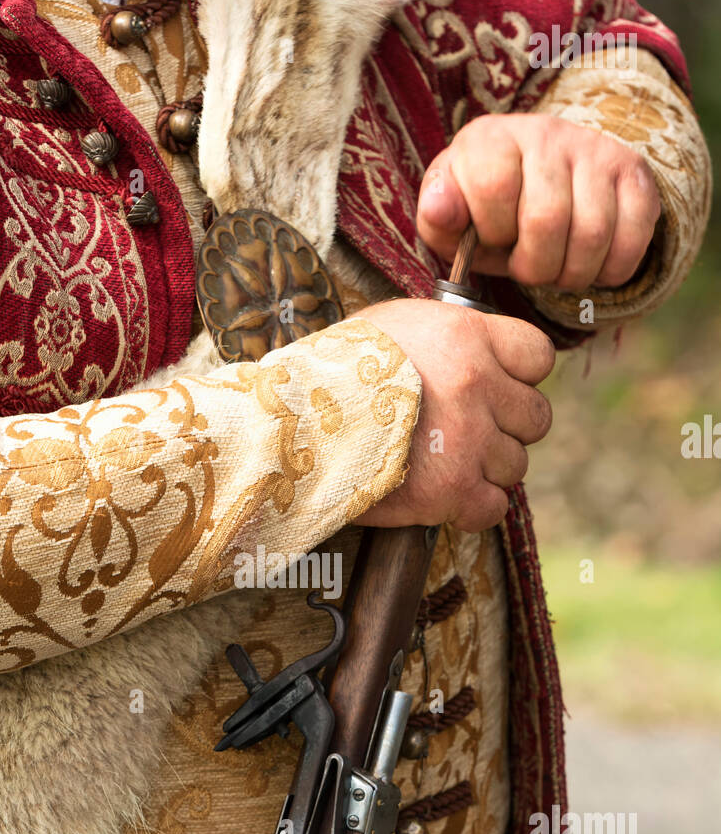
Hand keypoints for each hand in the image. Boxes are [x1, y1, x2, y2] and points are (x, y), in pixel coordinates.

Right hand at [354, 298, 554, 530]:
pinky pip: (492, 508)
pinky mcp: (452, 490)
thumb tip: (466, 349)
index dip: (519, 376)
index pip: (538, 356)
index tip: (496, 387)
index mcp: (468, 338)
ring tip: (445, 464)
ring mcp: (469, 441)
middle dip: (506, 428)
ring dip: (486, 469)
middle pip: (535, 417)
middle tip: (466, 432)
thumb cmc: (337, 369)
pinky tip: (446, 498)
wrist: (296, 418)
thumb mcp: (394, 325)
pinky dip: (473, 508)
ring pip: (515, 465)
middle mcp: (479, 387)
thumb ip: (444, 337)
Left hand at [417, 114, 660, 291]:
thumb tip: (439, 209)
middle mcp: (546, 133)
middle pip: (548, 219)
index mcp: (491, 139)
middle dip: (534, 266)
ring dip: (572, 274)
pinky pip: (633, 237)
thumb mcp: (450, 214)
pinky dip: (612, 270)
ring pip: (592, 234)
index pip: (494, 187)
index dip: (493, 233)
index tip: (492, 240)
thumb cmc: (485, 209)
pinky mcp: (633, 172)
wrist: (539, 175)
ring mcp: (595, 150)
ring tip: (558, 270)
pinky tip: (592, 266)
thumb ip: (437, 216)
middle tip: (529, 269)